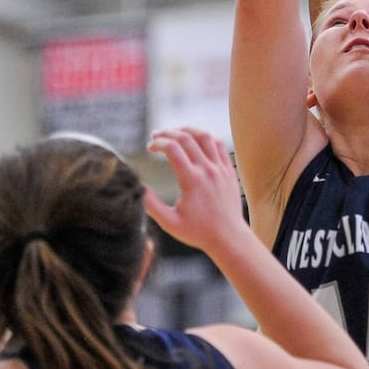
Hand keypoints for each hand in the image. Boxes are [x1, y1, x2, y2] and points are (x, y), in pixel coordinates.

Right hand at [144, 127, 247, 257]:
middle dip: (168, 133)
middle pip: (186, 138)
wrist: (228, 237)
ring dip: (188, 130)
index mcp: (192, 180)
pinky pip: (219, 145)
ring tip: (175, 133)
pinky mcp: (229, 171)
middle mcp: (207, 170)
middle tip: (155, 136)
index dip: (157, 143)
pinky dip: (205, 138)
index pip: (172, 148)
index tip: (149, 147)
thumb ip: (151, 205)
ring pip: (205, 136)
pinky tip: (196, 142)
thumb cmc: (197, 232)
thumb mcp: (169, 223)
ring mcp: (220, 168)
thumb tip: (138, 186)